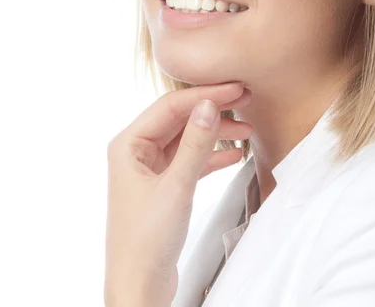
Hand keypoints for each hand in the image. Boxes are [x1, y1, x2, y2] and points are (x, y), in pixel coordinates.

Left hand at [104, 81, 253, 306]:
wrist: (139, 285)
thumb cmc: (146, 241)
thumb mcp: (176, 187)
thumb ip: (195, 146)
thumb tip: (209, 106)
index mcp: (128, 144)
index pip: (169, 107)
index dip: (204, 95)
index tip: (233, 88)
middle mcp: (135, 151)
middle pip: (178, 119)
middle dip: (211, 111)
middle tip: (244, 100)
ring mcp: (148, 168)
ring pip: (186, 139)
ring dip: (214, 134)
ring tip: (246, 130)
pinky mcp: (162, 185)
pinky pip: (188, 161)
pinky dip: (210, 156)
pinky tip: (234, 154)